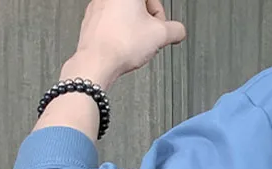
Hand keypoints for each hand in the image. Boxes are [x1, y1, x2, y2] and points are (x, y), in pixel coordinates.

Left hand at [68, 0, 185, 88]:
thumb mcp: (161, 36)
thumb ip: (176, 30)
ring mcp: (98, 5)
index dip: (161, 16)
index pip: (154, 1)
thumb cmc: (121, 44)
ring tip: (136, 44)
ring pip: (125, 14)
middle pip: (139, 6)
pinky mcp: (92, 19)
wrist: (97, 61)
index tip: (162, 28)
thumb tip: (179, 31)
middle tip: (149, 37)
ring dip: (135, 29)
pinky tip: (124, 46)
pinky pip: (112, 23)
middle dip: (148, 23)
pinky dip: (121, 33)